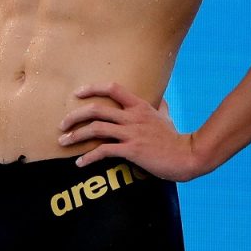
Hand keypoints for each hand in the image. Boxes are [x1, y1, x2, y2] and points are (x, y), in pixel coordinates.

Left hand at [60, 83, 203, 180]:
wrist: (188, 156)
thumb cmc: (176, 138)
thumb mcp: (166, 117)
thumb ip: (159, 106)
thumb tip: (159, 98)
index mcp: (140, 106)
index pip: (113, 88)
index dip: (92, 88)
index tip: (77, 93)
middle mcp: (133, 117)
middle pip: (96, 109)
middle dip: (74, 116)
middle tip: (62, 125)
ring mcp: (132, 133)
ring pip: (96, 129)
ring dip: (75, 136)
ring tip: (63, 142)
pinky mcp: (132, 150)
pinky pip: (104, 151)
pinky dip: (88, 157)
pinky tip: (79, 162)